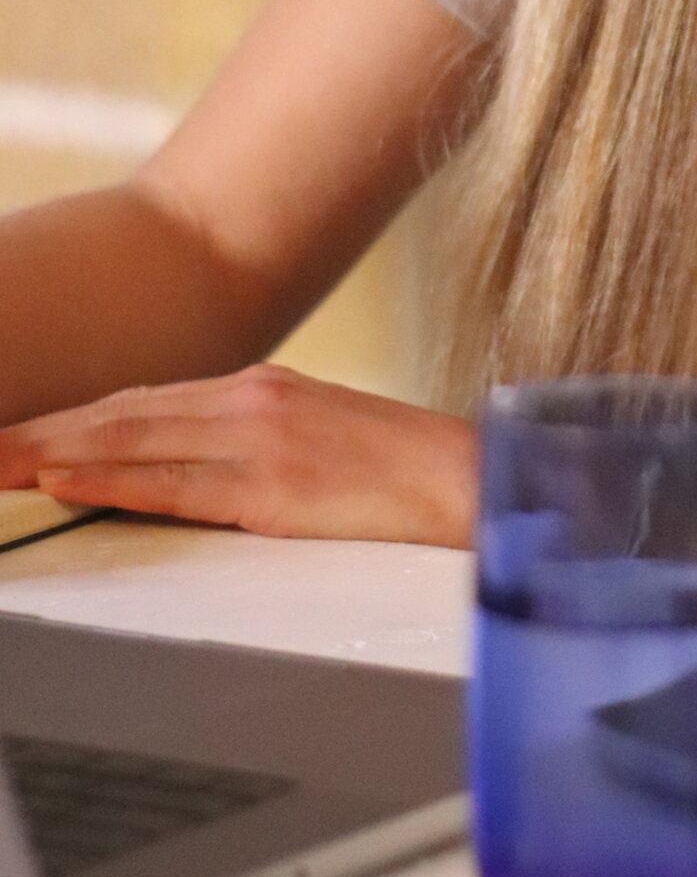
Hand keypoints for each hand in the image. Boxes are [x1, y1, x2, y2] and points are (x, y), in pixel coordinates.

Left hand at [0, 364, 475, 547]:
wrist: (471, 479)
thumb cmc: (398, 473)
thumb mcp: (315, 439)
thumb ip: (248, 447)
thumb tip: (181, 470)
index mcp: (261, 389)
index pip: (142, 403)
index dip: (72, 420)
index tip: (18, 436)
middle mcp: (254, 400)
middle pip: (124, 414)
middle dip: (44, 432)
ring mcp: (263, 439)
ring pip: (136, 439)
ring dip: (55, 451)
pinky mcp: (277, 486)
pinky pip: (175, 483)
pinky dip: (112, 478)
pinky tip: (67, 479)